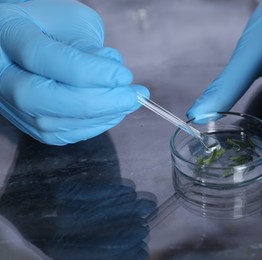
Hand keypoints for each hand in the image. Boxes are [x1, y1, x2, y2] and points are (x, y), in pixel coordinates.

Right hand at [0, 0, 148, 144]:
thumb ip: (89, 47)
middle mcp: (0, 72)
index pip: (42, 57)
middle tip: (132, 96)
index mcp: (6, 32)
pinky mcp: (26, 121)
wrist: (34, 40)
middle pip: (39, 96)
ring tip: (128, 103)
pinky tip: (112, 113)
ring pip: (48, 122)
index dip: (89, 72)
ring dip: (97, 117)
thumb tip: (113, 81)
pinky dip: (90, 127)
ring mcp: (8, 101)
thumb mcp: (73, 21)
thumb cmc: (56, 25)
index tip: (125, 76)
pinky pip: (56, 134)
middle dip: (94, 102)